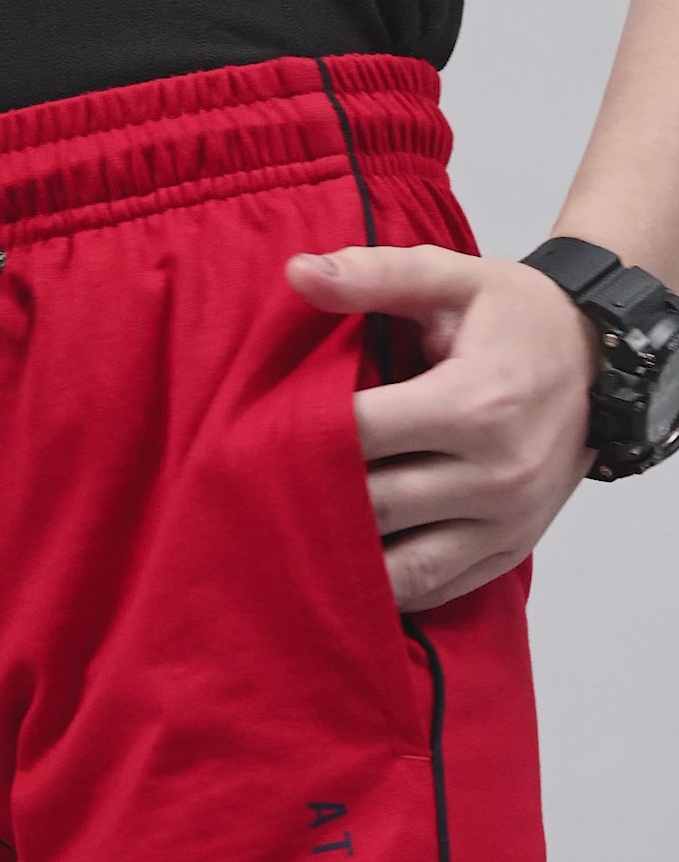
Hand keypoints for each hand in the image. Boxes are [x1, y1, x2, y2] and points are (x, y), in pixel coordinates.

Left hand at [285, 243, 601, 613]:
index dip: (303, 437)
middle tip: (259, 495)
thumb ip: (375, 275)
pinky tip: (347, 570)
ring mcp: (506, 521)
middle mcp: (496, 472)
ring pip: (403, 567)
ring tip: (295, 544)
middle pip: (375, 505)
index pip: (363, 435)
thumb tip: (297, 273)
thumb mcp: (453, 279)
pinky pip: (436, 588)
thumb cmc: (517, 319)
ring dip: (346, 561)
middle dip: (314, 501)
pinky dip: (388, 586)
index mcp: (475, 403)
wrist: (601, 361)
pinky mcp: (510, 550)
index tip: (263, 435)